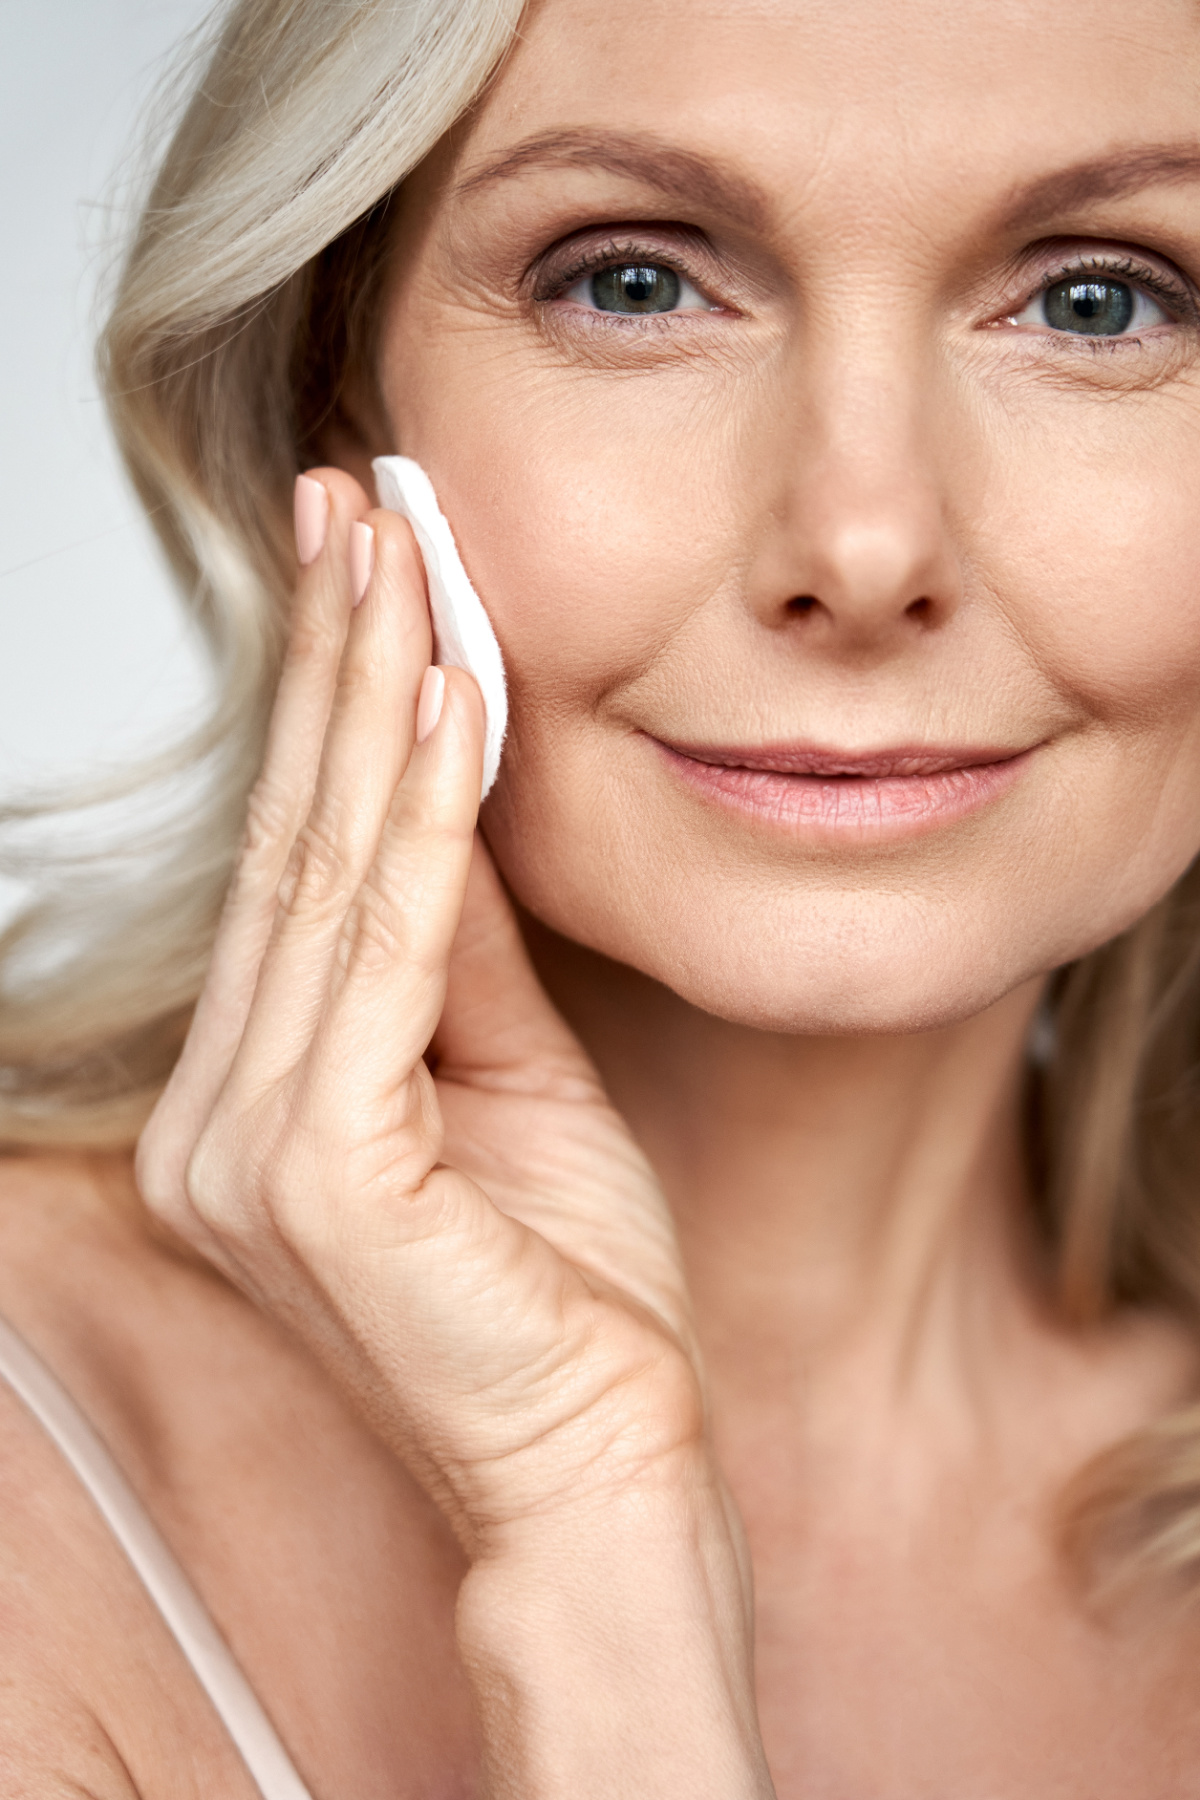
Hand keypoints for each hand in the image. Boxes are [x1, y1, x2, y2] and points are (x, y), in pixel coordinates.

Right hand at [135, 471, 771, 1794]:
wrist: (600, 1462)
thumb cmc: (565, 1288)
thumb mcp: (511, 1078)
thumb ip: (461, 948)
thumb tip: (448, 787)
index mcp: (250, 1102)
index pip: (298, 869)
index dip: (328, 711)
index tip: (359, 570)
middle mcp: (216, 1118)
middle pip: (297, 846)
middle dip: (335, 661)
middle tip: (357, 503)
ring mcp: (247, 1147)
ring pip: (334, 875)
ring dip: (376, 698)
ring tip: (401, 553)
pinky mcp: (318, 1172)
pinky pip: (389, 951)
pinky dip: (428, 815)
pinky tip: (451, 692)